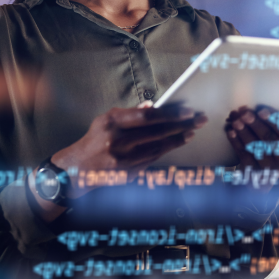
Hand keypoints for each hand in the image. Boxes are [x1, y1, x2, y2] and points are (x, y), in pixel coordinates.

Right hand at [51, 101, 206, 197]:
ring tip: (192, 131)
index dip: (170, 114)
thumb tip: (153, 106)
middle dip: (182, 125)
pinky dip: (166, 150)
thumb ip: (130, 113)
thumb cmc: (95, 139)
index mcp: (112, 123)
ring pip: (159, 147)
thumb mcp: (106, 120)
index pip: (147, 117)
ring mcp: (124, 159)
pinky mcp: (129, 173)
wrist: (79, 168)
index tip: (187, 111)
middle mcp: (118, 141)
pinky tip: (177, 142)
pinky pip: (153, 159)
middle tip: (198, 119)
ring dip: (178, 139)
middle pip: (157, 132)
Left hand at [225, 105, 278, 191]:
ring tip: (235, 121)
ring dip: (243, 131)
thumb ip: (268, 119)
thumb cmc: (270, 142)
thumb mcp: (276, 132)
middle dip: (254, 123)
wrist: (263, 171)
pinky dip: (236, 142)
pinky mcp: (255, 171)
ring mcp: (270, 166)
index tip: (261, 112)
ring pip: (255, 146)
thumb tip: (252, 108)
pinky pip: (244, 154)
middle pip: (268, 137)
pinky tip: (231, 132)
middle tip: (244, 114)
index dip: (273, 120)